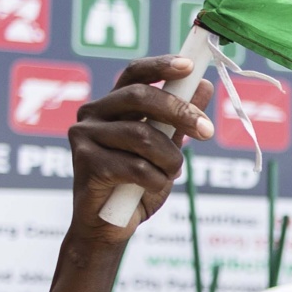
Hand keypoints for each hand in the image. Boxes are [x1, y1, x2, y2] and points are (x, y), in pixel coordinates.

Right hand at [66, 56, 210, 241]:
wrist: (109, 226)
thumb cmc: (137, 184)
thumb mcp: (165, 149)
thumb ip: (179, 120)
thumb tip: (203, 85)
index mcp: (112, 105)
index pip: (134, 73)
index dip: (161, 66)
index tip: (190, 66)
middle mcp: (93, 114)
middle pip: (141, 97)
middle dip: (180, 111)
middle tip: (207, 130)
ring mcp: (85, 137)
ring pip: (143, 136)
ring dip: (169, 158)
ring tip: (170, 172)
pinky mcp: (85, 163)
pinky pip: (137, 167)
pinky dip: (157, 180)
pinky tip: (151, 188)